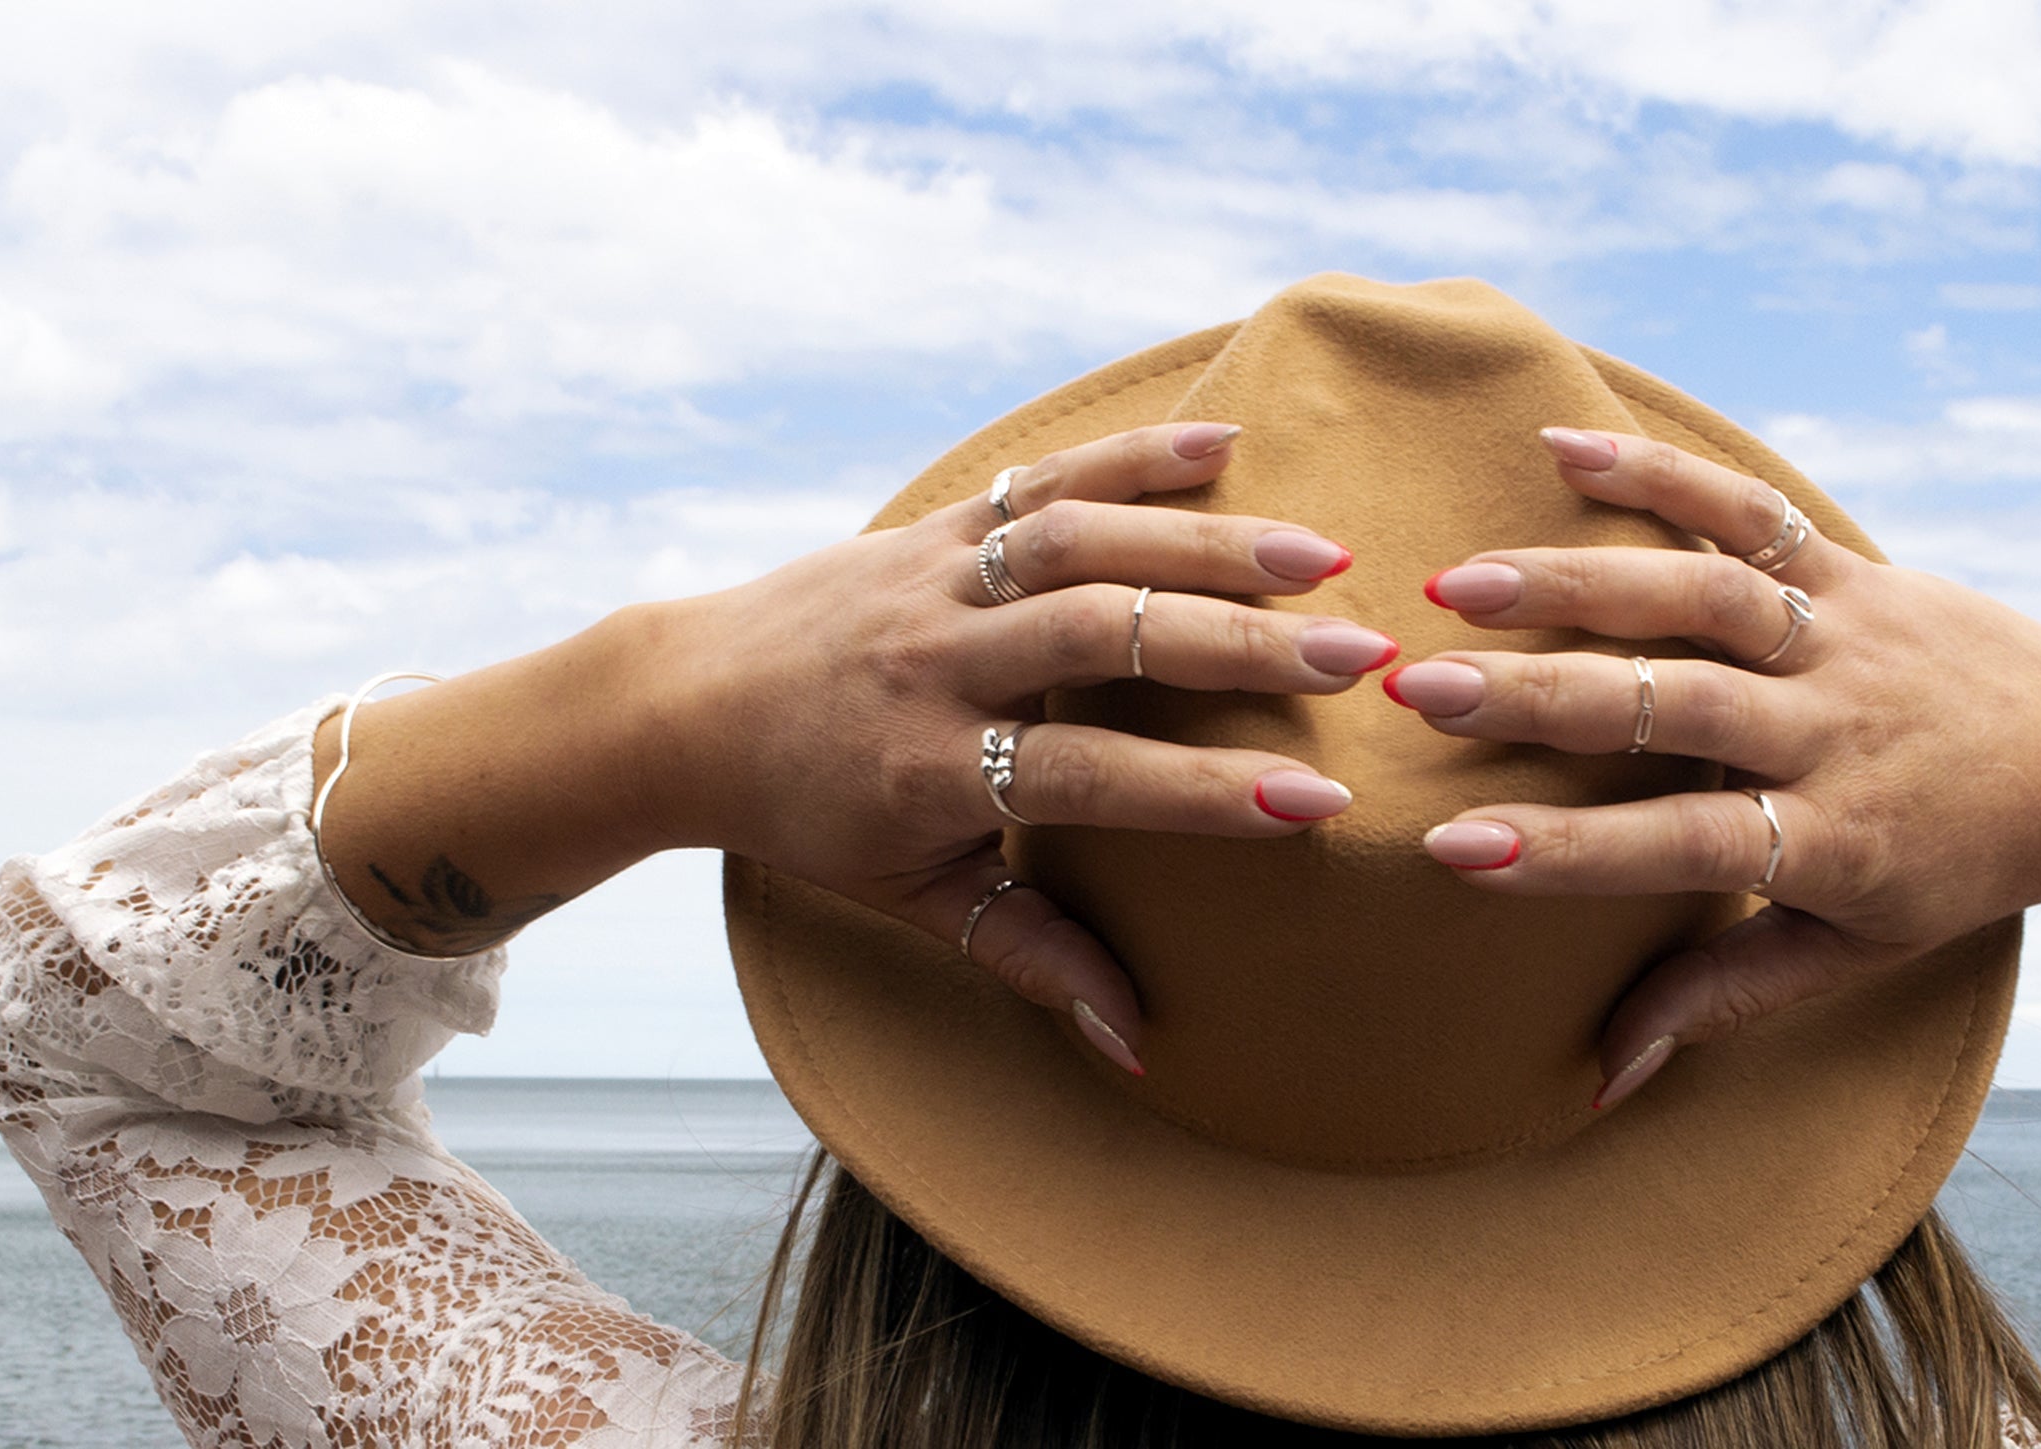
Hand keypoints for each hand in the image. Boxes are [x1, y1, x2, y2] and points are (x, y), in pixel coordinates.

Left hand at [640, 422, 1401, 1070]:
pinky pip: (1039, 477)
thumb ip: (1032, 957)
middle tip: (1359, 658)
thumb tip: (1136, 1041)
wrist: (681, 705)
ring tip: (1326, 557)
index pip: (1088, 775)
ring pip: (1079, 542)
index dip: (1205, 792)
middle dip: (1239, 645)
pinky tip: (1229, 441)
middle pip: (1100, 638)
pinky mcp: (935, 521)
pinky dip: (1134, 456)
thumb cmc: (812, 817)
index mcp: (929, 769)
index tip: (1316, 802)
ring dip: (1209, 541)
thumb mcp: (912, 898)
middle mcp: (932, 661)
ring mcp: (933, 579)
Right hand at [1384, 428, 2040, 1105]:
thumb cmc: (1957, 868)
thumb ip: (1722, 996)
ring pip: (1701, 597)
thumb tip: (1602, 1071)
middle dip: (1540, 698)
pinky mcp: (1852, 569)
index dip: (1567, 853)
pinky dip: (1662, 475)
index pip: (1684, 847)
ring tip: (1458, 581)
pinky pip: (1753, 511)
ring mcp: (1844, 637)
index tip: (1453, 851)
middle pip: (1675, 706)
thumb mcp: (1853, 951)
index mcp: (1833, 840)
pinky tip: (1562, 449)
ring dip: (1575, 579)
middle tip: (1422, 692)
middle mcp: (1835, 729)